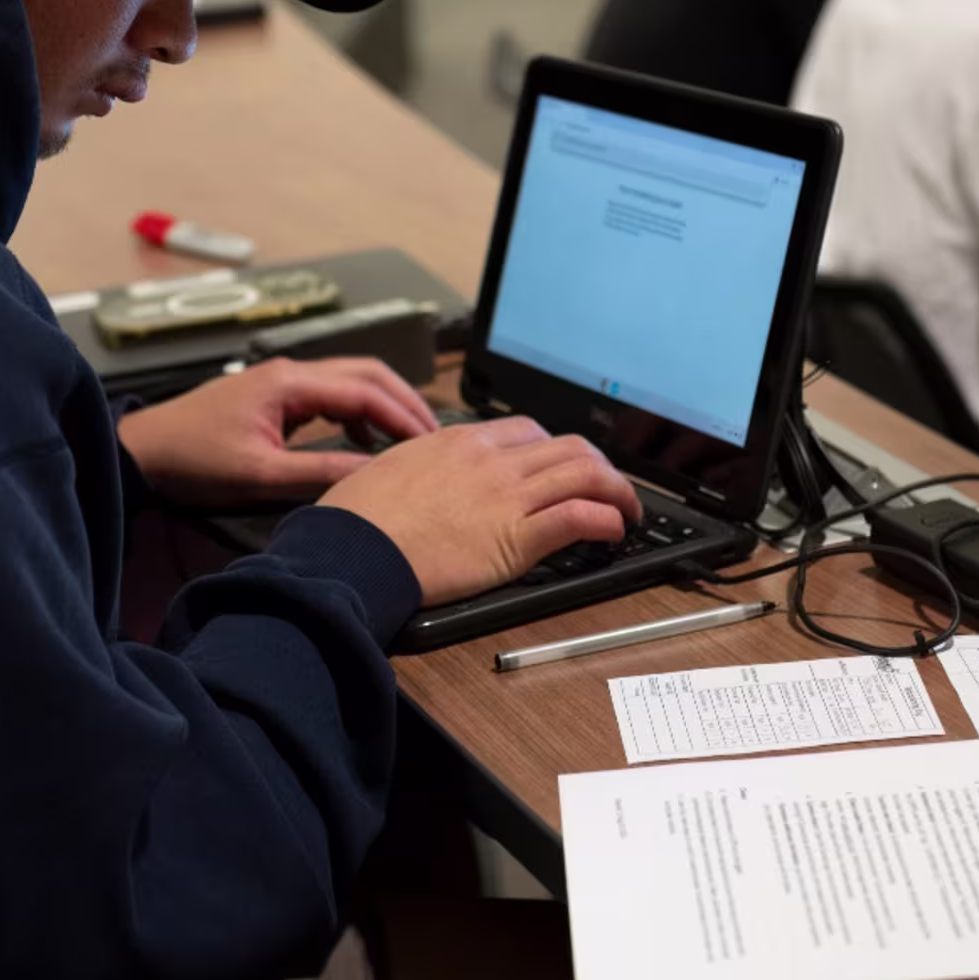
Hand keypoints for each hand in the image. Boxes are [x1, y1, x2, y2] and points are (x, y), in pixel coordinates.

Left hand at [116, 358, 437, 506]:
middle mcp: (290, 372)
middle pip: (365, 373)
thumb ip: (320, 472)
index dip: (402, 415)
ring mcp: (282, 381)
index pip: (363, 390)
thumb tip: (375, 476)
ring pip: (350, 380)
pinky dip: (357, 412)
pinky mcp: (275, 396)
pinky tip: (363, 443)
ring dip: (382, 405)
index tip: (430, 443)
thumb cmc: (194, 462)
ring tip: (409, 441)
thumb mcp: (260, 475)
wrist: (145, 451)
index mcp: (289, 384)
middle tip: (433, 436)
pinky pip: (330, 394)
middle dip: (403, 401)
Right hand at [319, 417, 642, 606]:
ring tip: (627, 510)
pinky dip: (607, 520)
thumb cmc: (357, 519)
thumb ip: (420, 466)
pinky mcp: (515, 537)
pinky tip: (614, 531)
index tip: (561, 468)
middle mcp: (490, 460)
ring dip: (618, 491)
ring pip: (585, 474)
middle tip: (607, 488)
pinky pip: (579, 516)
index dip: (554, 449)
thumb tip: (422, 475)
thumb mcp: (388, 470)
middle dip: (598, 466)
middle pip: (568, 446)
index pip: (528, 430)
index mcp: (459, 441)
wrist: (351, 549)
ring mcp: (506, 495)